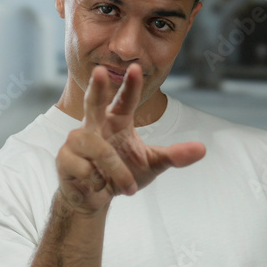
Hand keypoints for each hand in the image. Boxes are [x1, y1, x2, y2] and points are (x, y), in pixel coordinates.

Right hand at [55, 63, 206, 214]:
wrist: (95, 199)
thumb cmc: (122, 174)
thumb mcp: (153, 165)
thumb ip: (175, 156)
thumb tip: (203, 149)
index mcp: (116, 121)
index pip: (124, 99)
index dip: (130, 85)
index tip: (136, 68)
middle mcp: (95, 125)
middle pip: (93, 101)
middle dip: (96, 87)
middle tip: (100, 71)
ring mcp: (76, 141)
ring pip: (97, 148)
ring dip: (115, 169)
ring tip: (128, 187)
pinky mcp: (64, 158)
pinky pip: (84, 167)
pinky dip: (97, 181)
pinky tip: (97, 185)